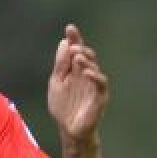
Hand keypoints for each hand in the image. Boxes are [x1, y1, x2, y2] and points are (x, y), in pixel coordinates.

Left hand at [47, 24, 109, 144]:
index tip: (69, 28)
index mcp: (75, 70)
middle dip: (81, 48)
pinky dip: (94, 76)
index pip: (76, 50)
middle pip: (87, 55)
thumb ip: (60, 65)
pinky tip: (85, 72)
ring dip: (86, 60)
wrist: (69, 130)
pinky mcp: (100, 96)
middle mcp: (87, 74)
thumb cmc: (63, 108)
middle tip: (73, 44)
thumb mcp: (56, 83)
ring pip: (94, 67)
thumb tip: (64, 43)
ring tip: (77, 56)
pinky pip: (100, 84)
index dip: (75, 38)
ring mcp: (94, 84)